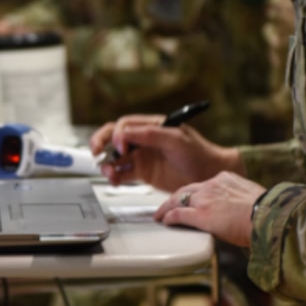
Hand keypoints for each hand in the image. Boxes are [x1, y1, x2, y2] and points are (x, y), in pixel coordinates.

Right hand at [90, 114, 243, 193]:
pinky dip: (115, 177)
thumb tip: (127, 132)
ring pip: (116, 157)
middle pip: (114, 137)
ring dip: (108, 163)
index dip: (118, 135)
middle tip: (96, 151)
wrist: (209, 174)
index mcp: (151, 126)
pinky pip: (123, 173)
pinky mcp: (143, 173)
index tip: (122, 147)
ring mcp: (142, 156)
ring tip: (109, 172)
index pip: (125, 125)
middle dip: (101, 142)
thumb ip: (152, 135)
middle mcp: (143, 140)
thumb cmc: (199, 152)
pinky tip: (115, 180)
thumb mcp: (177, 140)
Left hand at [154, 172, 265, 247]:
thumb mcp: (252, 197)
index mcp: (226, 179)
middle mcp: (212, 186)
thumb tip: (241, 210)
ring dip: (166, 208)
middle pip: (186, 190)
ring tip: (159, 214)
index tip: (191, 198)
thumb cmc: (268, 211)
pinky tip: (164, 221)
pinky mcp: (200, 215)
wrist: (269, 216)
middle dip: (174, 198)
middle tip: (167, 205)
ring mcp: (204, 200)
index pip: (203, 185)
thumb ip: (240, 199)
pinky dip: (169, 217)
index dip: (194, 193)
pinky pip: (178, 214)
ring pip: (177, 199)